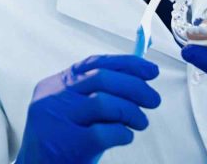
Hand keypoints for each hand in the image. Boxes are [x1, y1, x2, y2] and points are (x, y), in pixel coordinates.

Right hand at [16, 54, 160, 163]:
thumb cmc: (60, 142)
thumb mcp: (70, 110)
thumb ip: (93, 93)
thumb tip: (137, 78)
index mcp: (54, 84)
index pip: (94, 63)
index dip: (126, 64)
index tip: (150, 70)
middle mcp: (53, 97)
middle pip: (102, 78)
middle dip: (135, 86)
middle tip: (154, 100)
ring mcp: (58, 119)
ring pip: (104, 102)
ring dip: (131, 111)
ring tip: (140, 122)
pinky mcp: (67, 144)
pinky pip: (105, 132)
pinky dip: (123, 133)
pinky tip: (125, 137)